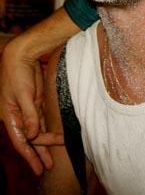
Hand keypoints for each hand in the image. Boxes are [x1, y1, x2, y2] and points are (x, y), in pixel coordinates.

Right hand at [0, 38, 63, 174]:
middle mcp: (18, 116)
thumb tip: (32, 135)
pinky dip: (47, 129)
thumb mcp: (24, 95)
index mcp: (10, 117)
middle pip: (30, 138)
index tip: (38, 167)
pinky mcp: (36, 102)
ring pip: (37, 130)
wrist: (21, 56)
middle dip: (39, 153)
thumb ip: (30, 115)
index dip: (30, 156)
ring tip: (53, 156)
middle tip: (48, 166)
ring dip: (45, 142)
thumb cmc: (18, 75)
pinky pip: (42, 119)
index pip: (21, 141)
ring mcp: (28, 109)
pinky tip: (54, 137)